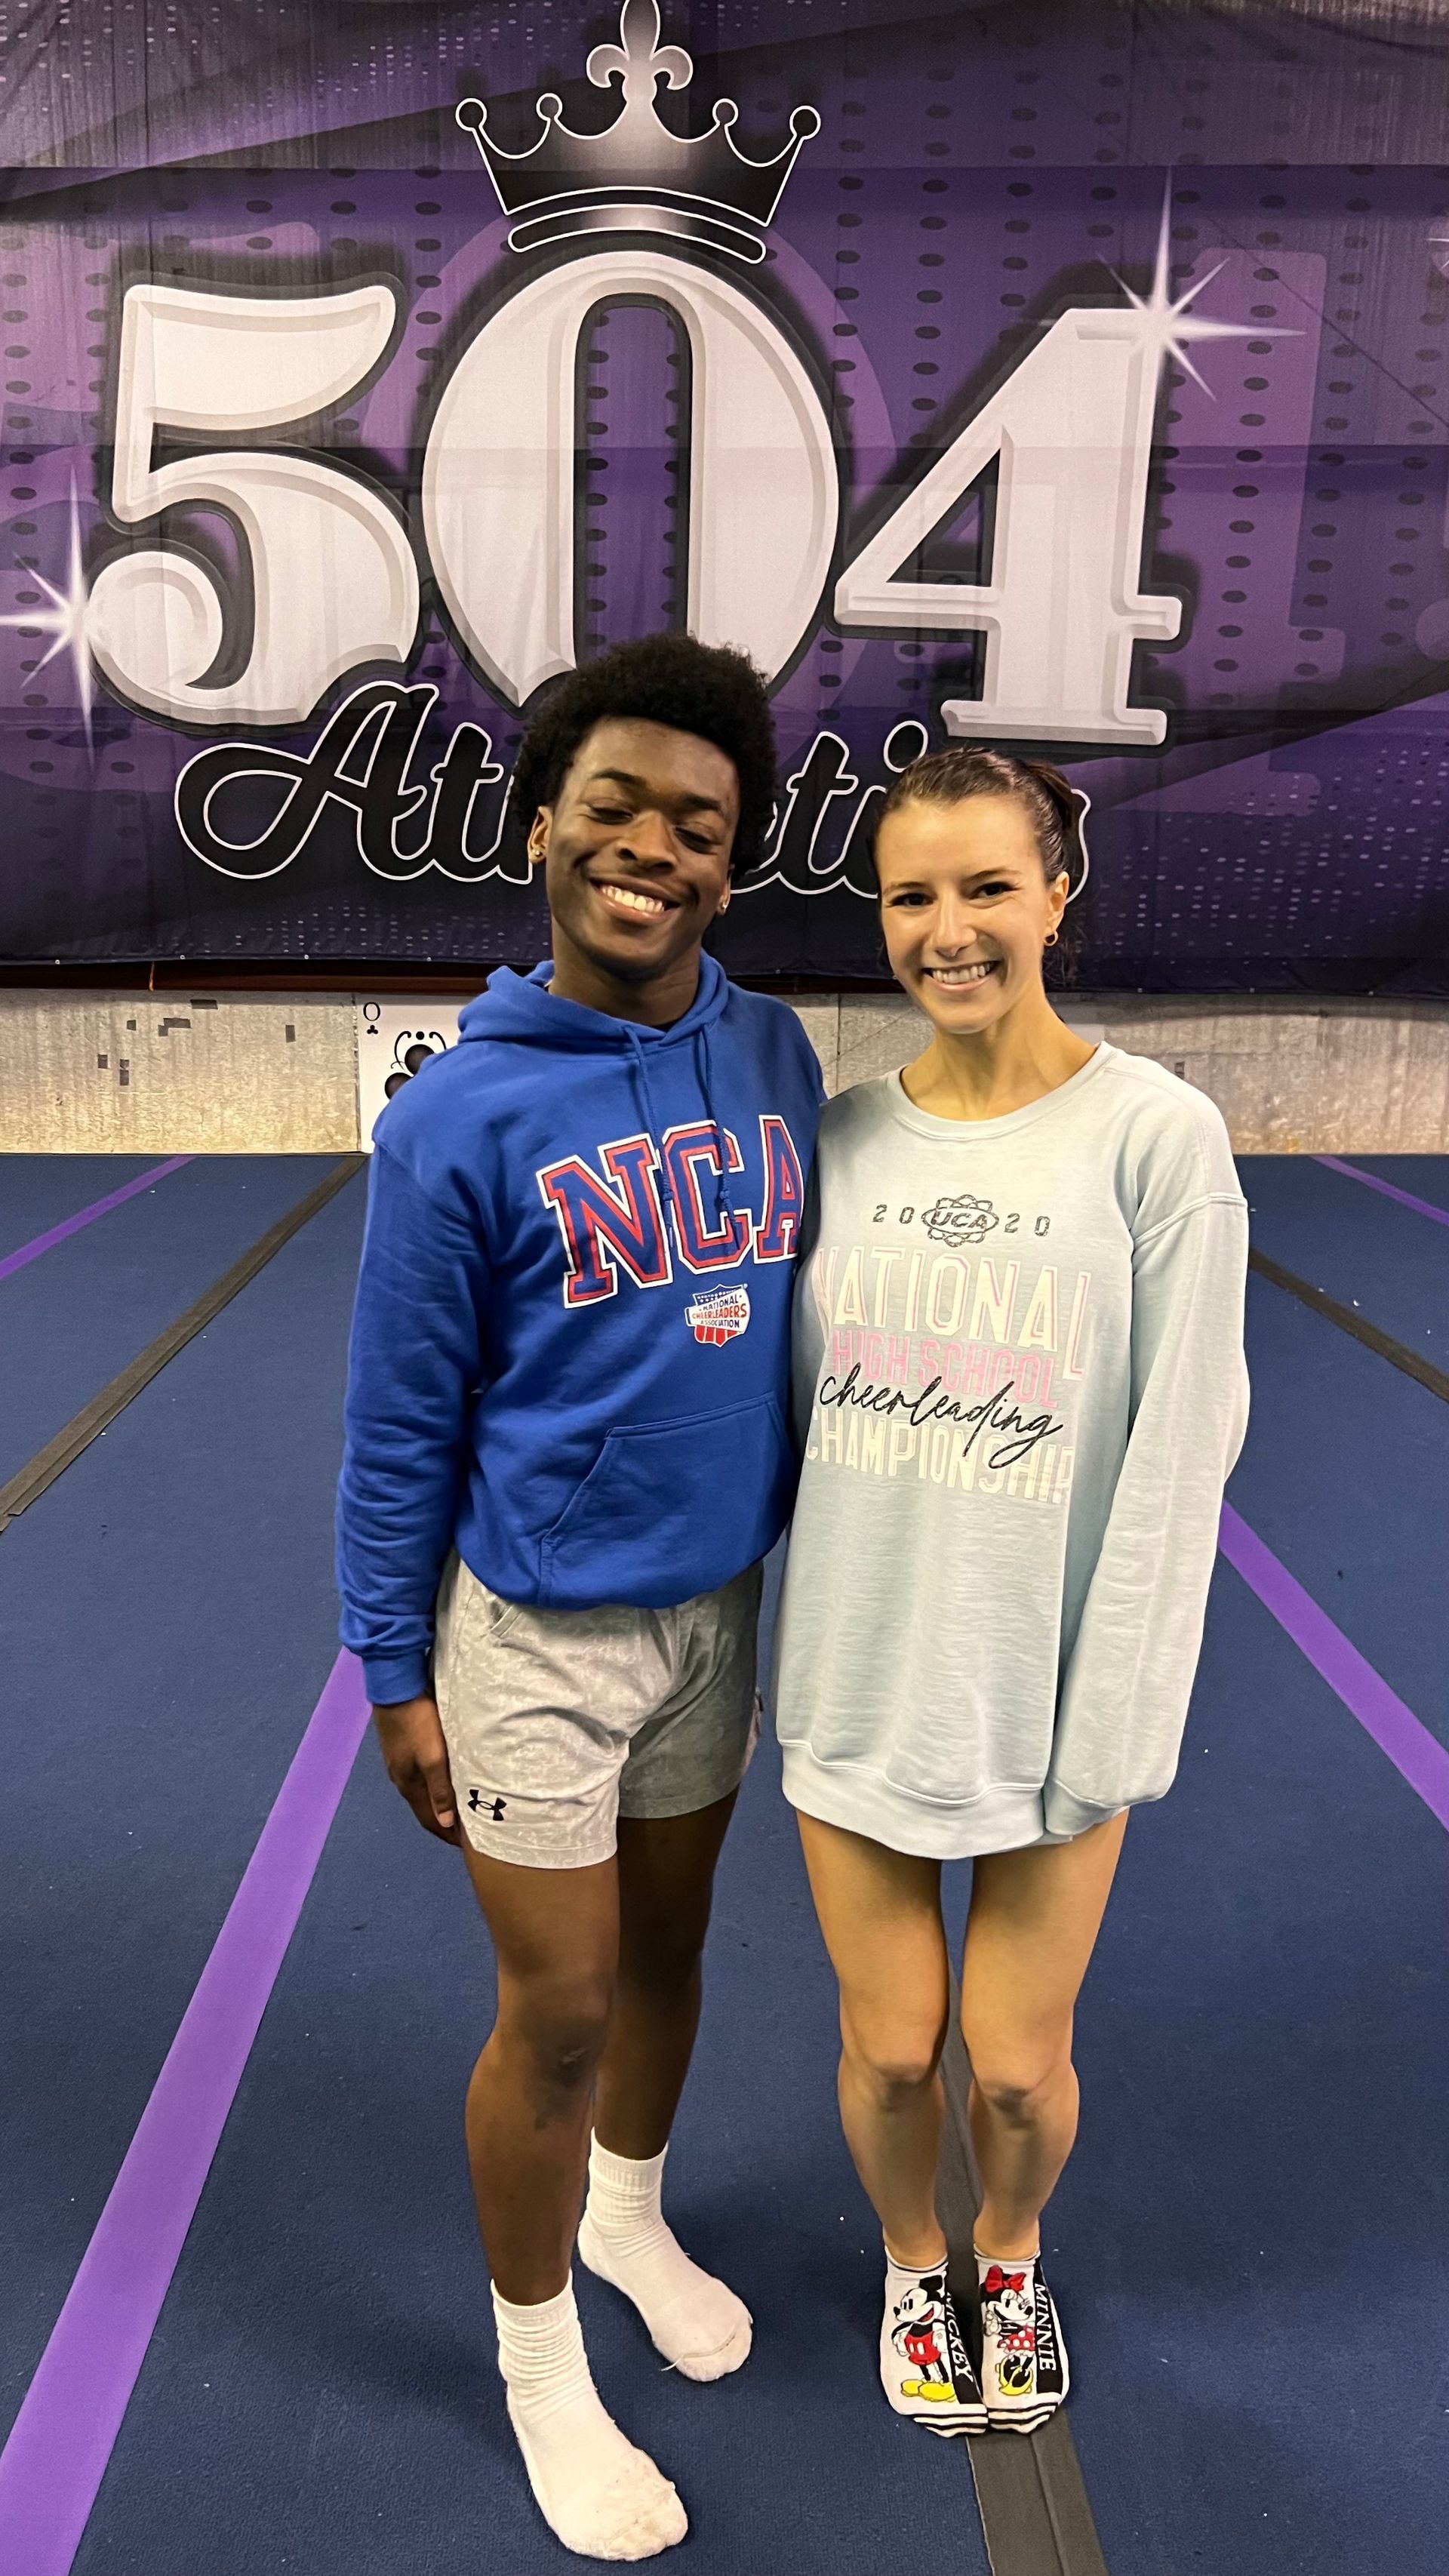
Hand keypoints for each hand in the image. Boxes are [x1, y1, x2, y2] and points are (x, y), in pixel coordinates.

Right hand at [372, 1694, 459, 1842]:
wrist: (395, 1687)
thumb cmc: (419, 1723)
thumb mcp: (433, 1757)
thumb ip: (440, 1790)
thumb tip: (446, 1824)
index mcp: (408, 1784)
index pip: (428, 1819)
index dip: (446, 1833)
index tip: (465, 1845)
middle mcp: (401, 1778)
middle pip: (425, 1808)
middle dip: (444, 1822)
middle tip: (467, 1830)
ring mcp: (399, 1763)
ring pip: (422, 1792)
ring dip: (439, 1804)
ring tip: (460, 1809)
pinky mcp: (401, 1749)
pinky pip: (420, 1777)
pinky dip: (434, 1787)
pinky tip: (444, 1782)